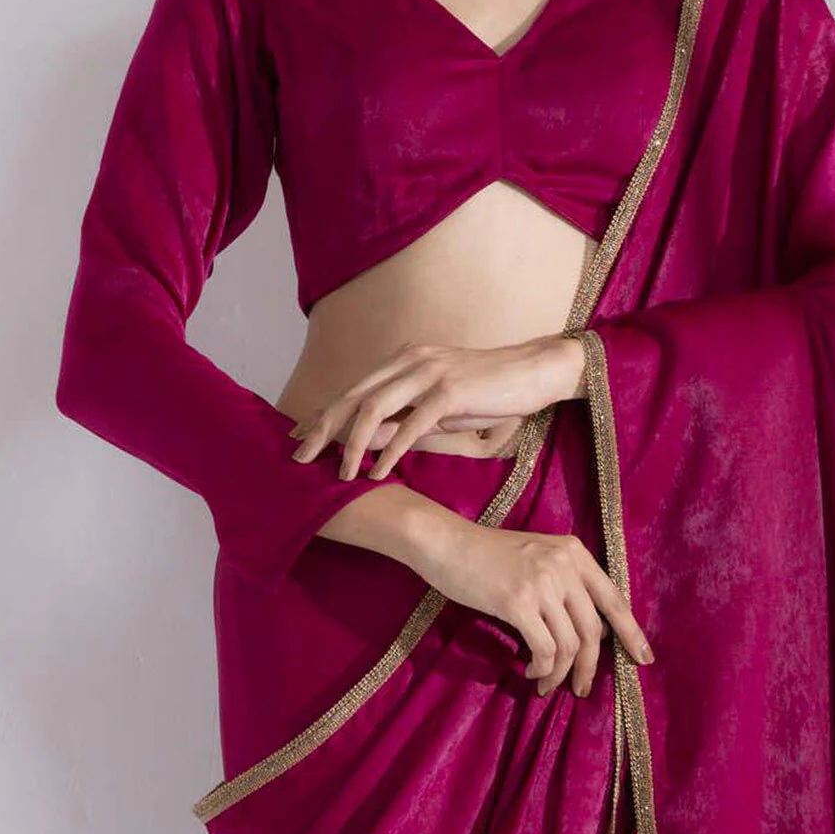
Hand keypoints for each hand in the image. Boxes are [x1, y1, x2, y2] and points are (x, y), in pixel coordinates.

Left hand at [290, 334, 585, 480]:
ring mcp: (429, 372)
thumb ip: (404, 420)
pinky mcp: (449, 390)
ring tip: (340, 474)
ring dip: (353, 445)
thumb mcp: (439, 409)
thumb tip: (370, 444)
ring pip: (374, 409)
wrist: (536, 371)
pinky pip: (411, 424)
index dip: (322, 414)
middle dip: (321, 429)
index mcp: (404, 359)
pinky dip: (390, 450)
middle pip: (352, 396)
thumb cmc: (490, 391)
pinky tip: (377, 472)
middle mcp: (410, 359)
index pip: (353, 389)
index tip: (298, 438)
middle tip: (299, 459)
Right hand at [413, 513, 653, 698]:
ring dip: (560, 673)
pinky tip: (531, 671)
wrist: (447, 543)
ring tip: (546, 684)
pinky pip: (544, 649)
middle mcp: (564, 564)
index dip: (631, 632)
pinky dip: (541, 668)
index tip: (643, 659)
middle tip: (581, 688)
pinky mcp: (517, 602)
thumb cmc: (488, 555)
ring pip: (569, 644)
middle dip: (590, 666)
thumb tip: (591, 633)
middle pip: (593, 629)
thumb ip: (565, 583)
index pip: (614, 598)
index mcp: (574, 552)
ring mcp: (542, 582)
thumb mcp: (537, 556)